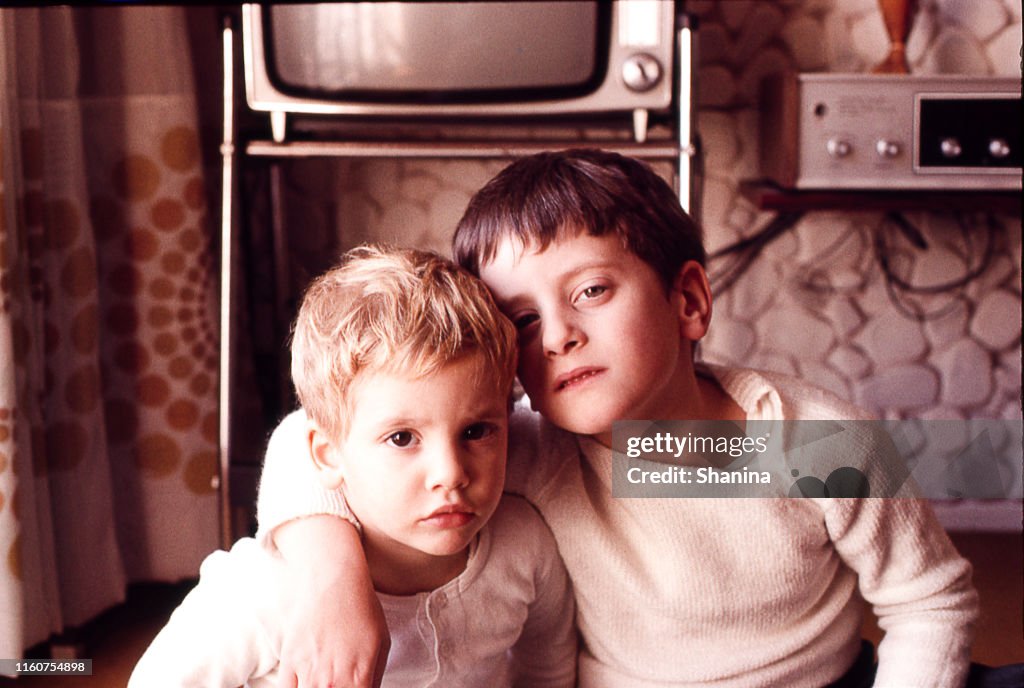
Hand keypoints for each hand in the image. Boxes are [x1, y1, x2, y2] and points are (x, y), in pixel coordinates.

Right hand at [273, 517, 389, 687]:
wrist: (333, 580)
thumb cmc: (362, 609)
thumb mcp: (382, 645)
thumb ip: (374, 679)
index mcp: (357, 680)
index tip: (355, 687)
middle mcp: (330, 683)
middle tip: (338, 680)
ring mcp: (307, 674)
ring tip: (325, 680)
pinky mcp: (288, 663)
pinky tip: (307, 682)